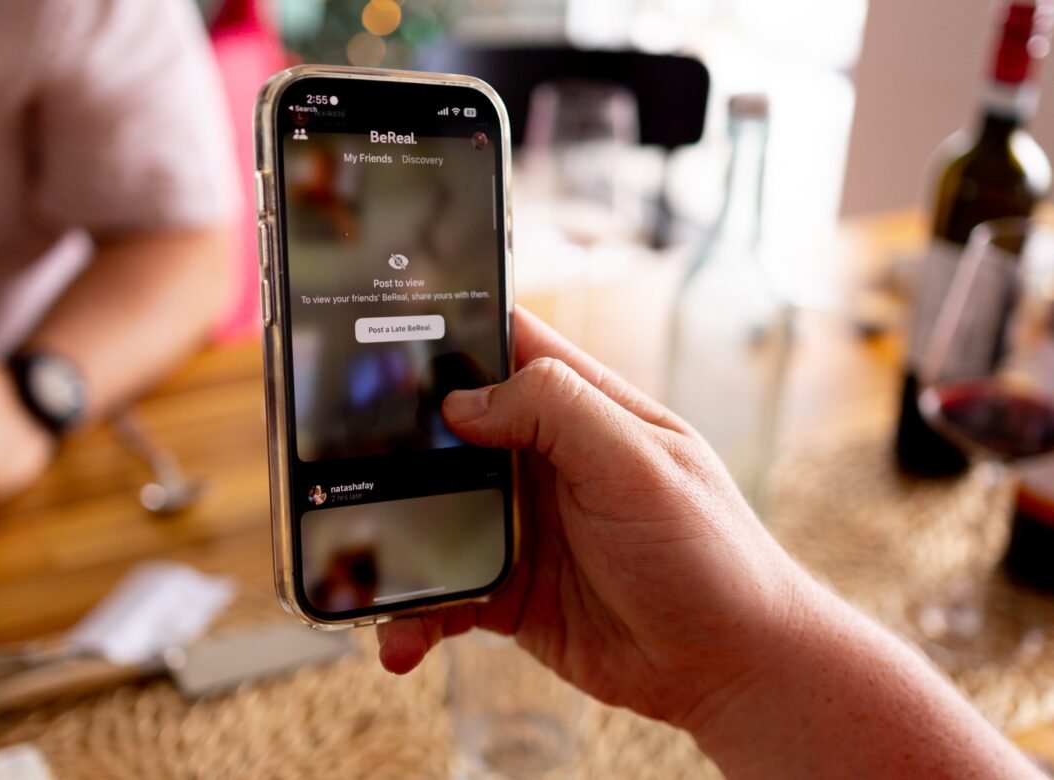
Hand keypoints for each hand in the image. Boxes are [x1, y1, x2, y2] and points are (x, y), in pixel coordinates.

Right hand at [377, 307, 804, 729]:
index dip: (444, 330)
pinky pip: (441, 592)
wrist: (729, 667)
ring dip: (391, 539)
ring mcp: (521, 525)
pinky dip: (414, 614)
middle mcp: (542, 460)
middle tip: (332, 461)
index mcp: (580, 409)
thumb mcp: (641, 464)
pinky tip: (402, 640)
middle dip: (392, 444)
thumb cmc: (710, 554)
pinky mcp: (507, 589)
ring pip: (430, 513)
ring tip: (359, 574)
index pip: (504, 343)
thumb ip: (559, 412)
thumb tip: (463, 400)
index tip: (374, 334)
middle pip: (447, 430)